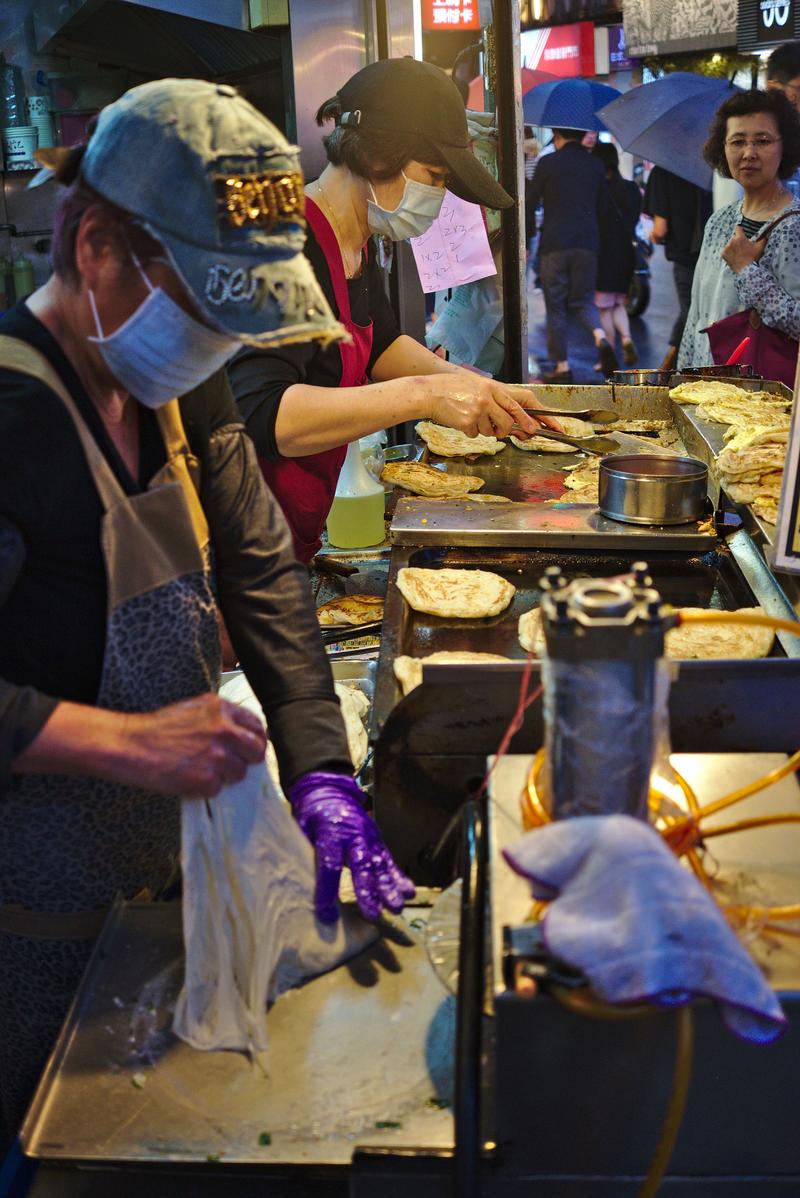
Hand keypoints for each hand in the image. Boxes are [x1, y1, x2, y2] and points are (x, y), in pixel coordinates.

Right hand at [123, 694, 265, 797]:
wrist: (132, 745)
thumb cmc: (158, 728)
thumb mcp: (194, 709)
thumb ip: (220, 718)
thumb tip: (242, 735)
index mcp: (221, 709)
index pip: (256, 725)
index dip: (255, 739)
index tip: (249, 748)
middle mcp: (224, 729)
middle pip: (257, 750)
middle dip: (248, 759)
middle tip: (233, 764)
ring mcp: (217, 755)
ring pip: (240, 772)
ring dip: (225, 776)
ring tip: (202, 770)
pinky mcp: (207, 778)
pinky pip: (218, 788)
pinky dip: (206, 788)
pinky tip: (189, 778)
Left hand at [286, 771, 415, 922]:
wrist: (331, 791)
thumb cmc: (312, 815)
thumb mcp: (300, 828)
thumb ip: (302, 853)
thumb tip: (295, 887)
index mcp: (330, 831)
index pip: (329, 864)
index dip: (327, 890)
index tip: (326, 914)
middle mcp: (354, 835)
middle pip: (361, 866)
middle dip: (368, 891)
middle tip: (374, 914)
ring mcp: (369, 838)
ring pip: (380, 865)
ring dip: (389, 888)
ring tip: (396, 908)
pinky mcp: (378, 842)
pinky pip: (389, 861)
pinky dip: (399, 877)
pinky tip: (409, 892)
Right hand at [426, 372, 562, 439]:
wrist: (429, 393)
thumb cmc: (451, 389)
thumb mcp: (476, 386)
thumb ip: (494, 399)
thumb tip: (510, 420)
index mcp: (492, 387)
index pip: (518, 403)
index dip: (531, 416)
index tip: (540, 427)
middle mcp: (487, 398)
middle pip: (509, 420)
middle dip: (511, 430)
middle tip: (514, 434)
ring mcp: (478, 410)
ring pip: (492, 430)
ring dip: (485, 430)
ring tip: (472, 418)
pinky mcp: (467, 422)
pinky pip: (476, 434)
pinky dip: (470, 431)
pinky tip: (461, 421)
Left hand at [721, 226, 764, 273]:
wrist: (746, 270)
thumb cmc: (753, 258)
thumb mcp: (760, 247)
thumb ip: (764, 238)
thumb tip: (768, 232)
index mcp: (740, 238)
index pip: (738, 228)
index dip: (740, 229)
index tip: (741, 230)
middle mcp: (732, 241)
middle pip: (734, 238)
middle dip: (738, 241)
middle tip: (743, 248)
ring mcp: (726, 248)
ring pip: (729, 244)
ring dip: (733, 247)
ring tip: (739, 253)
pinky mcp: (723, 254)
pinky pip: (725, 251)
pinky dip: (728, 253)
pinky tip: (734, 256)